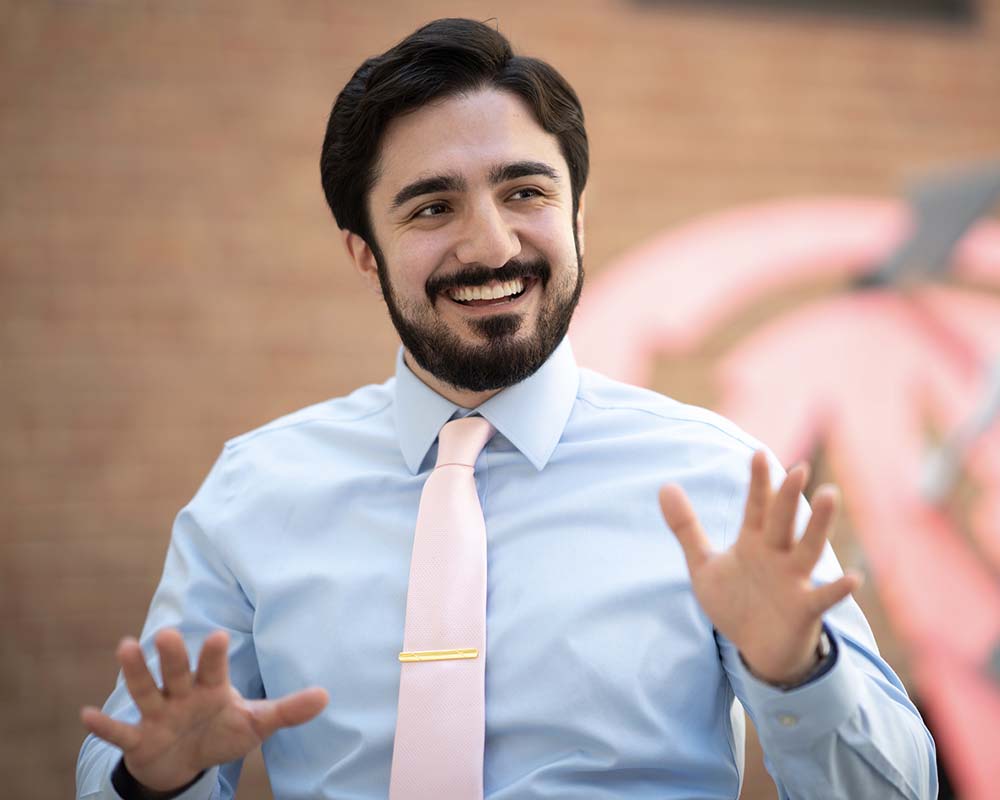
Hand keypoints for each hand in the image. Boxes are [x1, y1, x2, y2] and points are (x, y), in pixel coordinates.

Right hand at [80, 629, 328, 792]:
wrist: (185, 761)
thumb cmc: (221, 732)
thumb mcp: (256, 724)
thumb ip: (287, 710)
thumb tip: (327, 696)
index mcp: (211, 688)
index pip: (214, 668)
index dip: (215, 655)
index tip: (220, 636)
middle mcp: (182, 694)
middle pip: (177, 672)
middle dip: (173, 656)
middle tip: (168, 633)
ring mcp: (158, 715)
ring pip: (145, 690)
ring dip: (136, 672)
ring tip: (124, 645)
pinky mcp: (138, 740)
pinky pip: (120, 732)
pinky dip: (104, 726)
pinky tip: (85, 714)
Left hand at [659, 451, 860, 685]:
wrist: (757, 649)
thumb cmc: (735, 602)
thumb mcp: (704, 564)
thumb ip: (686, 527)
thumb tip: (665, 486)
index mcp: (754, 543)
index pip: (756, 507)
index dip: (758, 483)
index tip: (759, 453)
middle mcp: (777, 556)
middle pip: (782, 522)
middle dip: (788, 497)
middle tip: (798, 468)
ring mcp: (793, 581)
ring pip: (808, 548)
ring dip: (819, 525)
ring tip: (831, 495)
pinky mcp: (804, 610)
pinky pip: (822, 598)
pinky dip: (837, 589)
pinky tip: (853, 578)